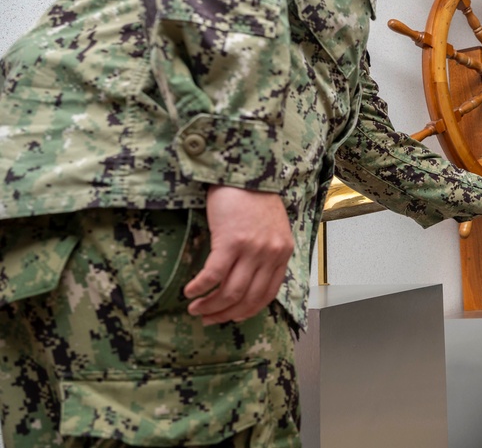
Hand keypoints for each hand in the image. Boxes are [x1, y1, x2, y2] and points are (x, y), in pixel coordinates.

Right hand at [185, 185, 294, 325]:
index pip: (268, 294)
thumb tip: (249, 279)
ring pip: (230, 291)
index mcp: (283, 253)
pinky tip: (190, 291)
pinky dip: (200, 288)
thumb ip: (267, 252)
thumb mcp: (272, 228)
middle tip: (208, 318)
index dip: (248, 310)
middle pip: (248, 298)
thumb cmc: (254, 198)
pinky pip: (213, 275)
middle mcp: (270, 254)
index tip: (232, 317)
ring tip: (195, 308)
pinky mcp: (231, 242)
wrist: (245, 171)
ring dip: (210, 305)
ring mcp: (252, 249)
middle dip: (226, 313)